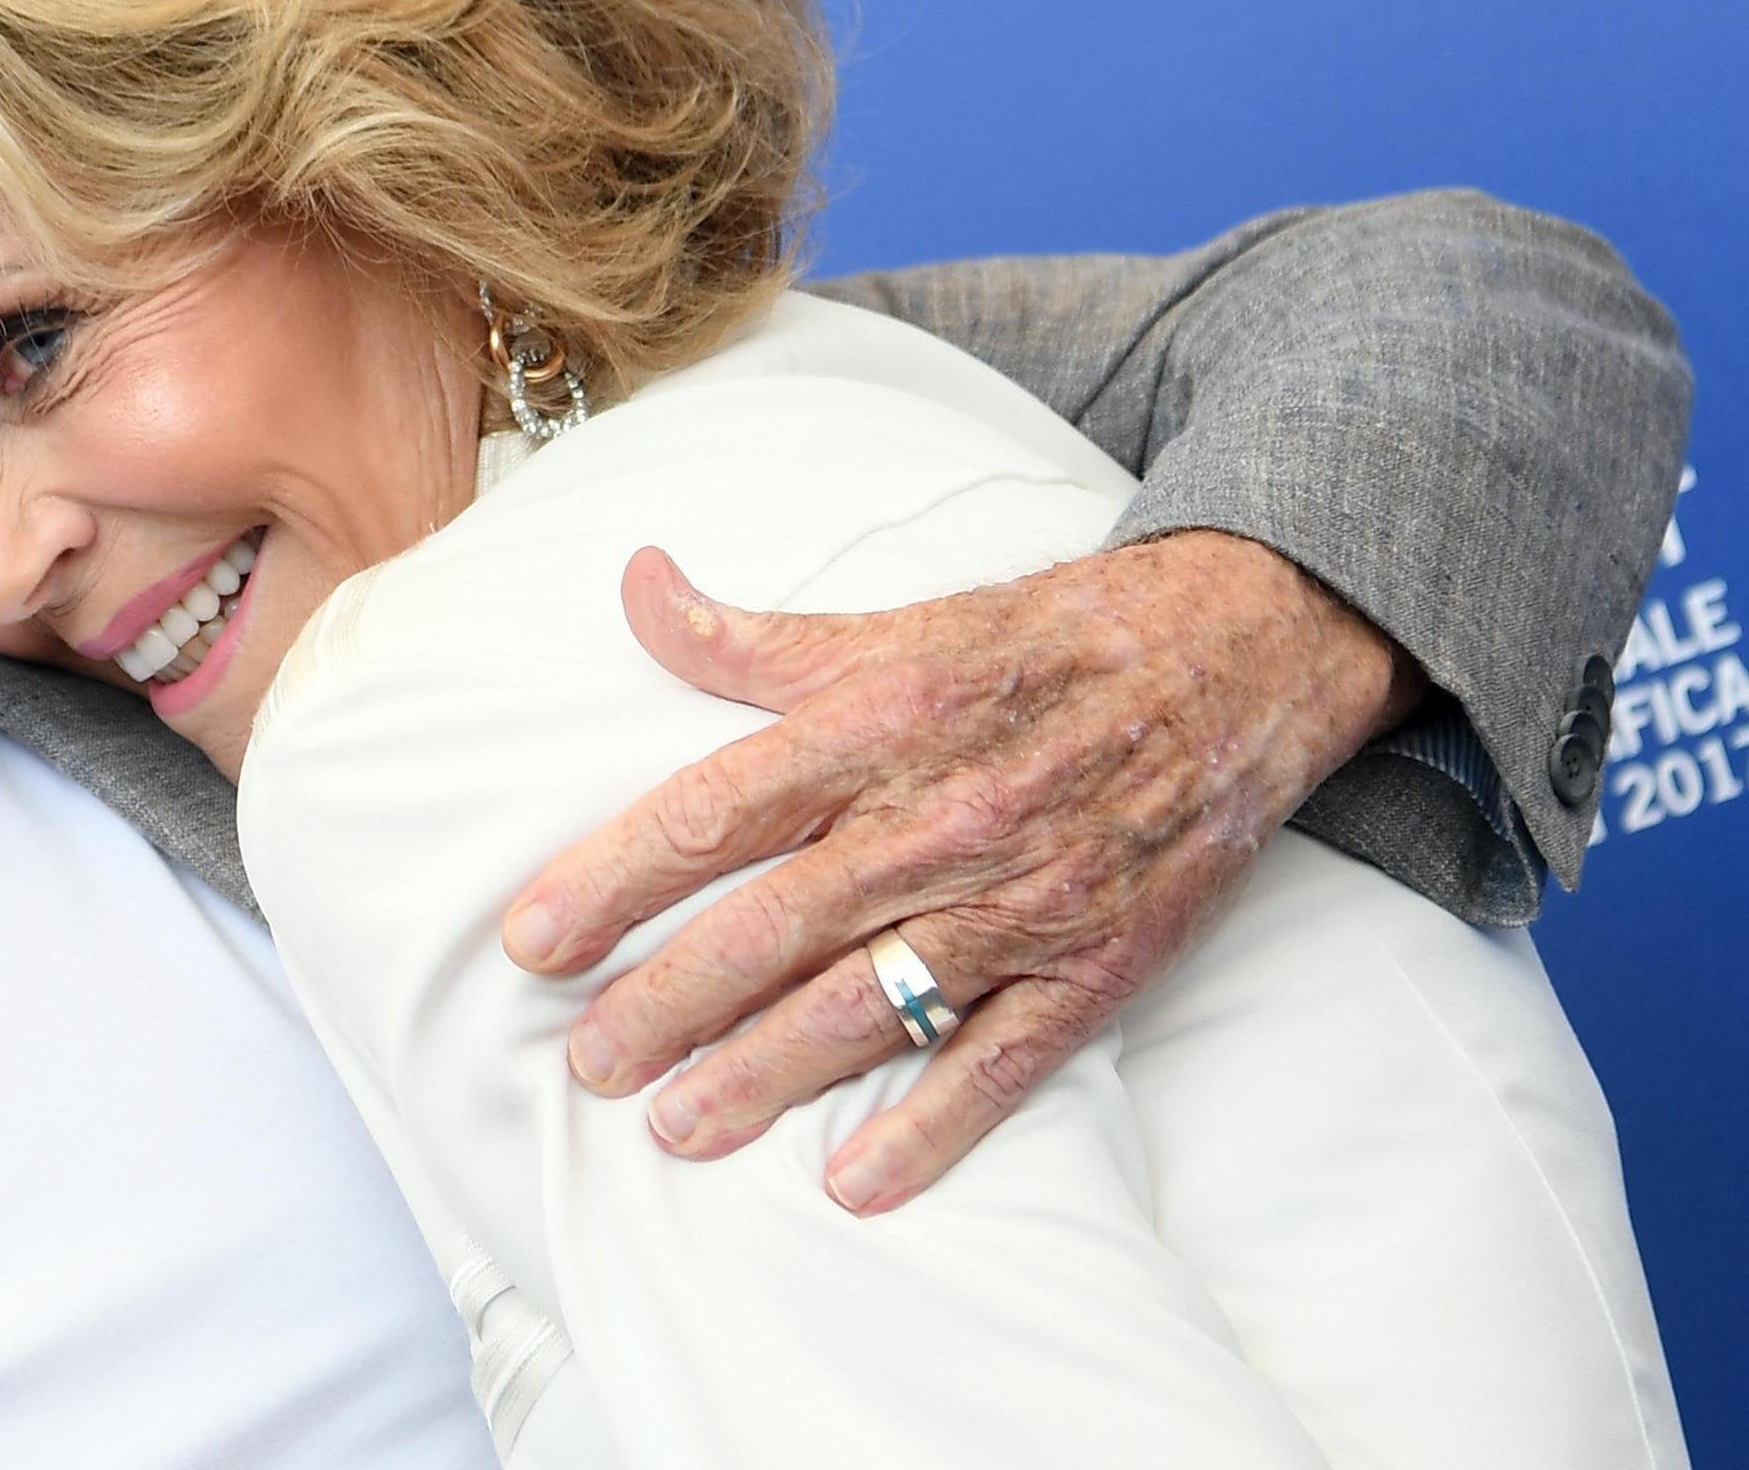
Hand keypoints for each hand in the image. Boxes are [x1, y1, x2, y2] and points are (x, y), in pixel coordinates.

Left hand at [502, 531, 1420, 1214]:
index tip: (533, 937)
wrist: (1233, 658)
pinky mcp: (1093, 965)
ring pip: (867, 1005)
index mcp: (876, 723)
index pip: (715, 809)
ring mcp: (1018, 900)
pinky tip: (854, 1182)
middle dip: (668, 1002)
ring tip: (677, 1129)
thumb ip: (747, 636)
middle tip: (587, 1064)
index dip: (614, 876)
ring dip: (765, 1075)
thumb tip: (635, 583)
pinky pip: (1001, 1061)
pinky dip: (930, 1128)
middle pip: (773, 924)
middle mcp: (937, 817)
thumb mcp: (889, 625)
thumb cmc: (1038, 644)